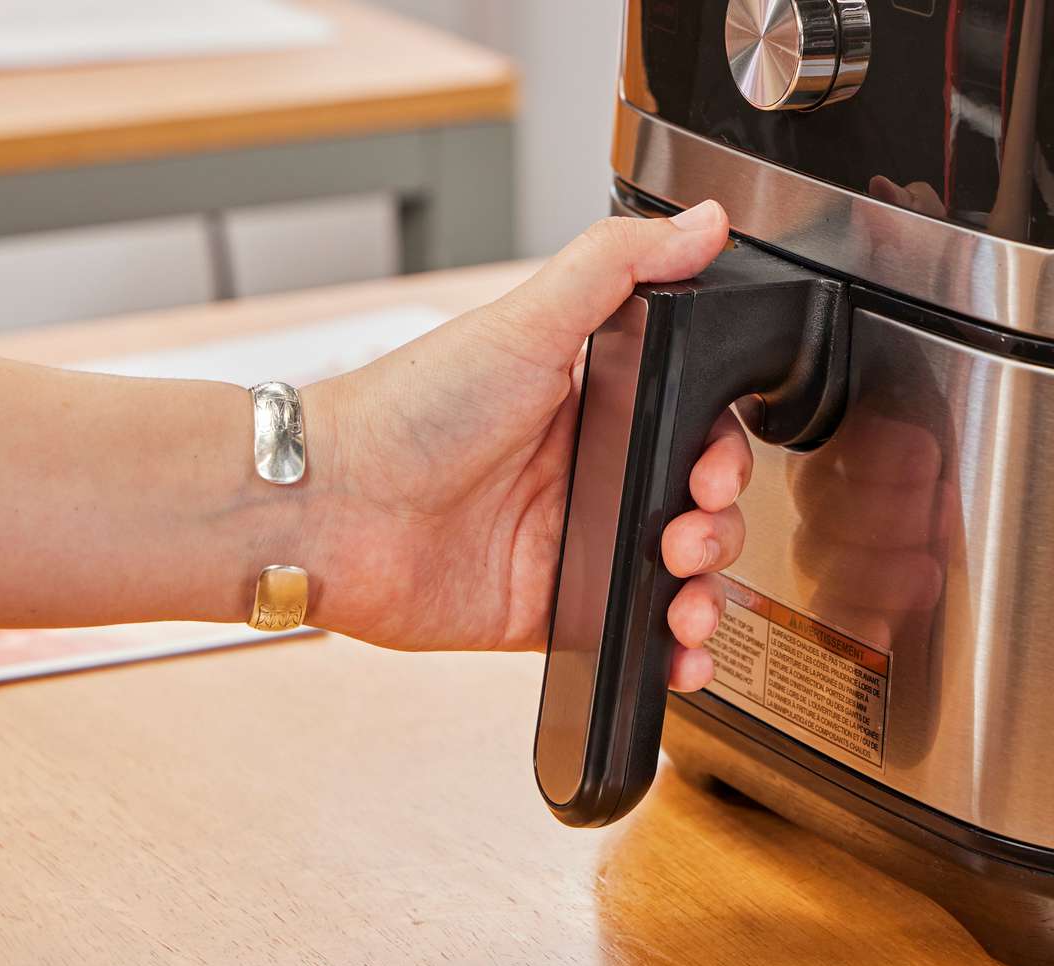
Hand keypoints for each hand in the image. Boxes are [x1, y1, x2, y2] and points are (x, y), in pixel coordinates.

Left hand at [299, 202, 747, 690]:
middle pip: (698, 504)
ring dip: (707, 592)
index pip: (693, 425)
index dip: (721, 451)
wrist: (332, 507)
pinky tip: (683, 653)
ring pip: (679, 576)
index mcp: (595, 403)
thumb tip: (703, 222)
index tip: (711, 467)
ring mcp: (573, 544)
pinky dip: (672, 655)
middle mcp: (589, 473)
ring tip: (685, 598)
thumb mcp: (525, 319)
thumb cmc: (411, 408)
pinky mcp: (553, 610)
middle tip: (688, 529)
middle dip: (718, 526)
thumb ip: (619, 264)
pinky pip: (633, 637)